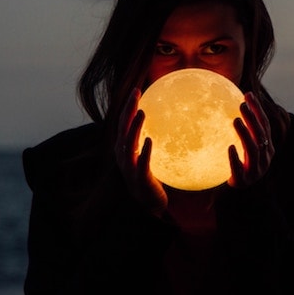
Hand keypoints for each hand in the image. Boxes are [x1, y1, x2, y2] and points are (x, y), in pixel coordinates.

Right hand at [114, 88, 167, 215]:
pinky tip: (150, 140)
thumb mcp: (150, 156)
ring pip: (129, 144)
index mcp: (125, 149)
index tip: (137, 90)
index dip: (128, 106)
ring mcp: (130, 168)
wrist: (150, 204)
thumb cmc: (151, 177)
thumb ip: (153, 140)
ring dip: (135, 127)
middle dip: (128, 110)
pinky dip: (144, 151)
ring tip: (142, 113)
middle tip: (136, 93)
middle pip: (123, 129)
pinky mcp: (139, 179)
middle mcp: (124, 156)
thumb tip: (171, 120)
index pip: (124, 123)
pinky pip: (141, 163)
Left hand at [227, 92, 274, 187]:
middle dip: (252, 118)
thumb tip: (227, 104)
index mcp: (267, 148)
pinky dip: (235, 158)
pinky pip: (239, 169)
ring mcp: (256, 170)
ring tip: (235, 121)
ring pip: (253, 150)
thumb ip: (242, 131)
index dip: (257, 109)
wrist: (241, 193)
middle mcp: (264, 158)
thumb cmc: (241, 166)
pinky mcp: (244, 181)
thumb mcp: (244, 148)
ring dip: (245, 134)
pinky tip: (229, 148)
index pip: (264, 125)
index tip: (248, 94)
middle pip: (260, 135)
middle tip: (241, 105)